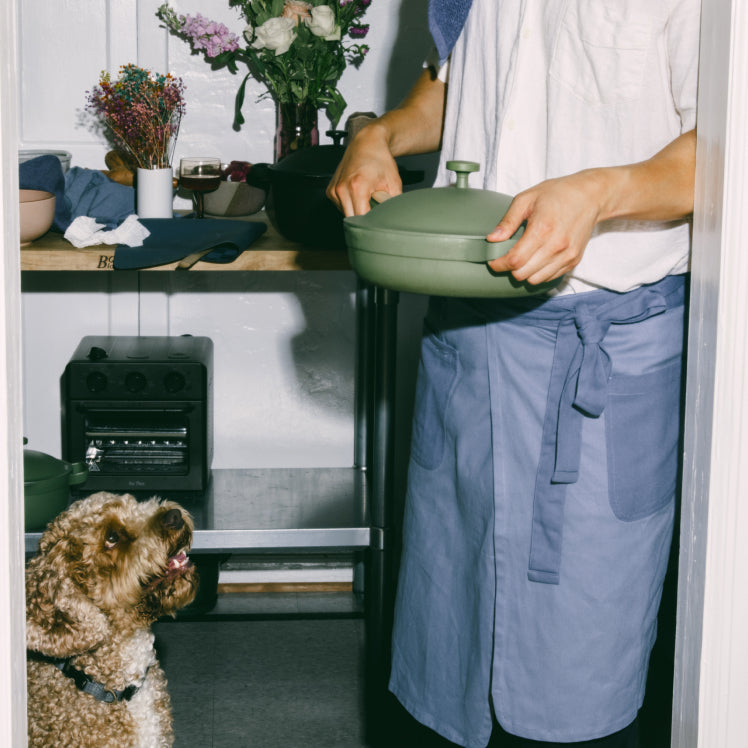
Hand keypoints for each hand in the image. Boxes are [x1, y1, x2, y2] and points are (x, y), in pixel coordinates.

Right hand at [326, 123, 402, 216]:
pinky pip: (341, 207)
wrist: (367, 143)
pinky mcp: (330, 191)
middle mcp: (342, 188)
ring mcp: (334, 190)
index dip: (372, 223)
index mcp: (357, 187)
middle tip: (375, 209)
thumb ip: (393, 205)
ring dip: (356, 211)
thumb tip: (393, 220)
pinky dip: (350, 205)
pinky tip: (358, 195)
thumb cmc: (380, 160)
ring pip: (346, 214)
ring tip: (366, 198)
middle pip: (352, 220)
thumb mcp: (394, 184)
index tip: (379, 221)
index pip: (362, 219)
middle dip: (364, 219)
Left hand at [486, 170, 605, 285]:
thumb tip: (492, 239)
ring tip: (523, 259)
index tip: (493, 261)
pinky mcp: (573, 261)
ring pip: (535, 280)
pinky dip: (539, 273)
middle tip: (507, 258)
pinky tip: (537, 259)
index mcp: (542, 230)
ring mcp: (567, 255)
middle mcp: (556, 246)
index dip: (499, 264)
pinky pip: (549, 277)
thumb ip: (508, 221)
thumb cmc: (558, 193)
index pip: (514, 260)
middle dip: (510, 269)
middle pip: (523, 273)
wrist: (591, 196)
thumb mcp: (527, 199)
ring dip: (524, 272)